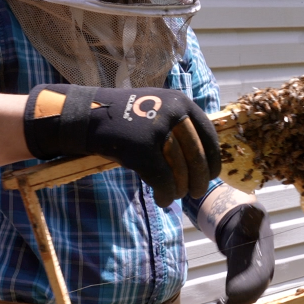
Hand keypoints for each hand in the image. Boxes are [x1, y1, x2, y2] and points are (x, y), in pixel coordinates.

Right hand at [23, 84, 220, 206]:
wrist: (89, 116)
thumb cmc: (125, 117)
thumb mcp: (158, 107)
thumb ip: (180, 124)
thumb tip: (203, 157)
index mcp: (181, 102)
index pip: (209, 134)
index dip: (213, 158)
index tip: (212, 174)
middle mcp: (173, 113)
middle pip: (197, 155)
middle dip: (200, 178)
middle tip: (197, 192)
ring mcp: (157, 131)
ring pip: (181, 170)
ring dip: (181, 189)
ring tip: (177, 196)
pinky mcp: (142, 150)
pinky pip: (163, 181)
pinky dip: (166, 195)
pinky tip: (163, 201)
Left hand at [198, 202, 273, 303]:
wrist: (253, 237)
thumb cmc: (249, 229)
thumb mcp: (249, 221)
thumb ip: (250, 216)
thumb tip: (251, 206)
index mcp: (262, 267)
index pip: (253, 285)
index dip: (240, 293)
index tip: (225, 296)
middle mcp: (261, 281)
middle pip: (247, 301)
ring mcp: (254, 289)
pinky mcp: (245, 293)